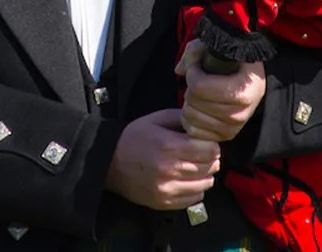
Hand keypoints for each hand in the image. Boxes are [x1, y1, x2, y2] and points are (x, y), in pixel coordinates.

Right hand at [104, 108, 220, 209]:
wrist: (109, 163)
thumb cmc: (134, 137)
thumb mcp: (156, 119)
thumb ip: (181, 118)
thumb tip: (203, 122)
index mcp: (169, 146)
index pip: (209, 150)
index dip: (212, 144)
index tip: (207, 142)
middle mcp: (170, 170)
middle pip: (210, 167)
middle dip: (211, 159)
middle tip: (203, 153)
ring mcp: (168, 189)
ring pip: (206, 184)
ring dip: (205, 174)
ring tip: (195, 166)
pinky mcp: (165, 203)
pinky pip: (195, 199)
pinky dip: (196, 189)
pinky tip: (186, 180)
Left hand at [175, 39, 266, 141]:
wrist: (250, 79)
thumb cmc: (233, 61)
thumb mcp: (217, 48)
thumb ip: (195, 52)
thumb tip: (180, 70)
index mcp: (245, 88)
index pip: (200, 86)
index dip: (192, 72)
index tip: (197, 66)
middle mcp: (242, 112)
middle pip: (194, 101)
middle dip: (190, 88)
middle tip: (198, 81)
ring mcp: (234, 127)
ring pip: (191, 116)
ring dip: (189, 103)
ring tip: (200, 94)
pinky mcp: (226, 136)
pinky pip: (194, 131)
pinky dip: (190, 119)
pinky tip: (199, 108)